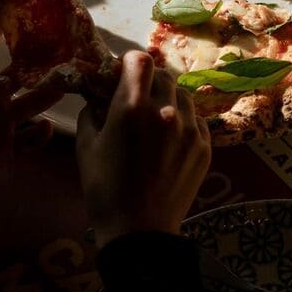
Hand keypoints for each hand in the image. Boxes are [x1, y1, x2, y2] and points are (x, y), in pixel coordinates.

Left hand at [0, 56, 57, 233]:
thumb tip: (3, 82)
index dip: (2, 18)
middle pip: (21, 69)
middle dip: (42, 56)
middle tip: (68, 43)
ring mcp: (0, 122)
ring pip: (34, 102)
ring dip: (50, 92)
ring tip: (68, 83)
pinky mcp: (6, 149)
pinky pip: (31, 139)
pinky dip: (42, 134)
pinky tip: (45, 128)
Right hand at [77, 51, 210, 247]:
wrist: (139, 232)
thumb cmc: (104, 189)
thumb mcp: (86, 146)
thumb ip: (92, 111)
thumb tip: (98, 95)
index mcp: (133, 106)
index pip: (139, 59)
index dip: (128, 63)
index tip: (121, 76)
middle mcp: (166, 110)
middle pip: (162, 74)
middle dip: (148, 80)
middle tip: (137, 98)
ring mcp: (190, 129)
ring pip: (182, 95)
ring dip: (168, 99)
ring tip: (156, 119)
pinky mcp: (205, 146)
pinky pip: (196, 119)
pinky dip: (183, 121)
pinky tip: (170, 139)